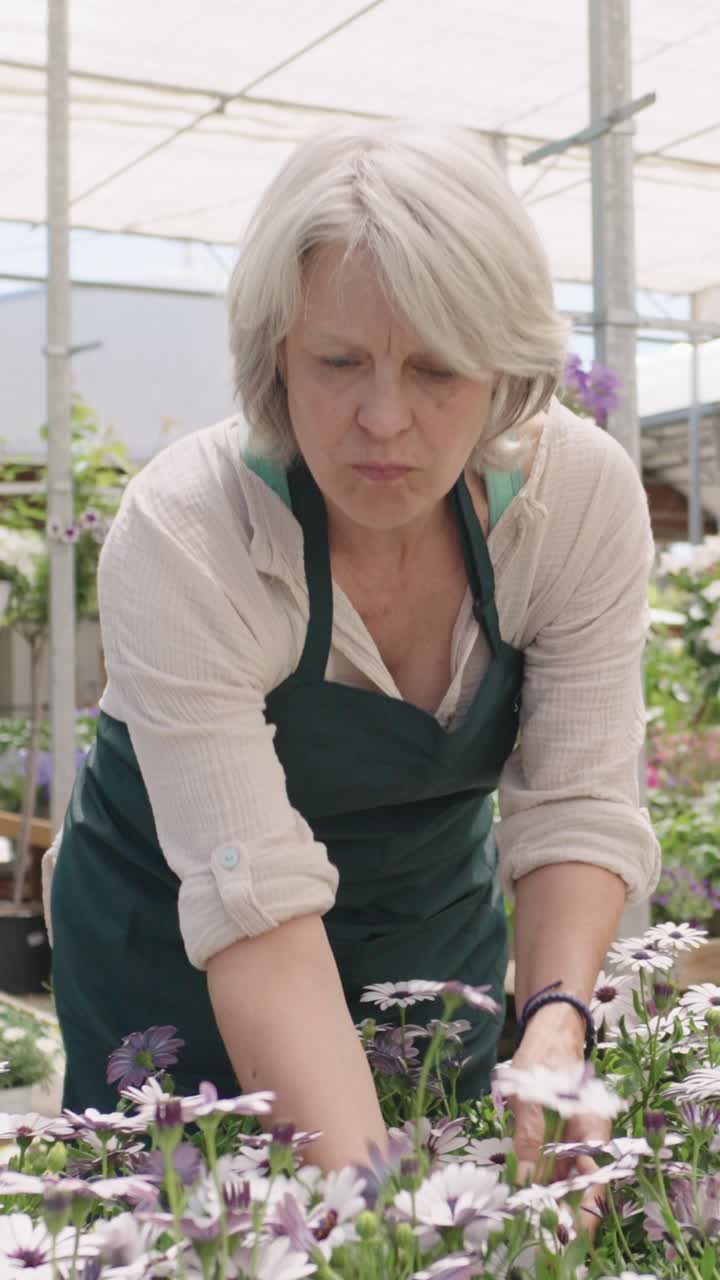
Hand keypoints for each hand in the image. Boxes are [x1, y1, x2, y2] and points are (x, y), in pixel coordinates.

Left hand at [508, 1009, 608, 1237]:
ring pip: (564, 1177)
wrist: (550, 1027)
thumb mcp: (531, 1096)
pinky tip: (521, 1186)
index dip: (581, 1216)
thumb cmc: (545, 1056)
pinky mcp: (559, 1133)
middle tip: (534, 1229)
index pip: (595, 1187)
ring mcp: (575, 1137)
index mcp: (593, 1132)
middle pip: (580, 1187)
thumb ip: (529, 1138)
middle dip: (560, 1210)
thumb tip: (525, 1181)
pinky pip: (553, 1162)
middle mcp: (590, 1140)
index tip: (561, 1235)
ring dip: (547, 1195)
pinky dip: (539, 1176)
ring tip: (524, 1213)